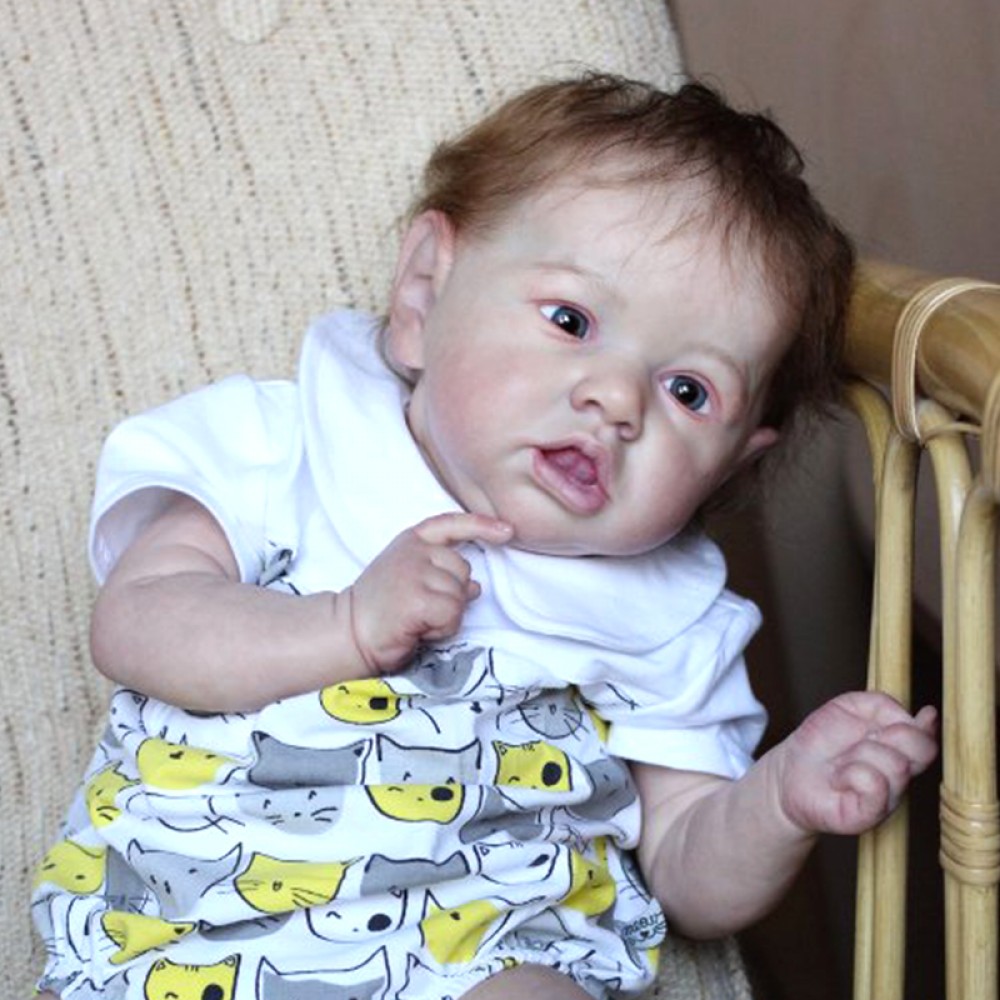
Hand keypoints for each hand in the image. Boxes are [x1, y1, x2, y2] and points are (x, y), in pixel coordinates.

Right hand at [345, 512, 511, 674]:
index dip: (482, 525)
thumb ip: (441, 574)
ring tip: (417, 619)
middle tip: (421, 608)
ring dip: (446, 616)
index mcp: (412, 540)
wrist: (348, 631)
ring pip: (460, 595)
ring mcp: (415, 572)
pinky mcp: (418, 598)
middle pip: (464, 570)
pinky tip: (419, 629)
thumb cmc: (381, 608)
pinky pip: (452, 614)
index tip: (508, 531)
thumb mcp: (411, 579)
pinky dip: (442, 629)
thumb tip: (476, 587)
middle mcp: (414, 551)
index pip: (452, 524)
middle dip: (452, 594)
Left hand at [775, 691, 937, 835]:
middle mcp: (898, 776)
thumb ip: (881, 704)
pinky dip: (853, 773)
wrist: (790, 772)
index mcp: (898, 751)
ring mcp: (887, 798)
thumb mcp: (848, 708)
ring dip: (861, 753)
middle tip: (864, 738)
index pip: (927, 741)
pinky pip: (875, 785)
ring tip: (842, 762)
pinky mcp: (868, 815)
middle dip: (894, 734)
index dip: (927, 727)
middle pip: (922, 750)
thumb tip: (911, 717)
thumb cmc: (821, 740)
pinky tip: (839, 778)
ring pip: (895, 764)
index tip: (926, 713)